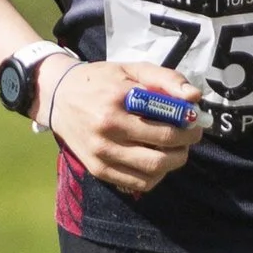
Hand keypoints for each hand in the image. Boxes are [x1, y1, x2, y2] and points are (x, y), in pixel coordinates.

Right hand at [46, 59, 204, 195]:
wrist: (58, 97)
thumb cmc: (101, 81)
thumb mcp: (131, 69)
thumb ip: (165, 79)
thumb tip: (194, 97)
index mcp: (118, 99)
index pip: (165, 119)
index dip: (187, 123)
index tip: (193, 120)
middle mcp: (108, 128)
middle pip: (162, 148)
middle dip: (185, 144)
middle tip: (191, 136)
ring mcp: (101, 152)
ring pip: (152, 169)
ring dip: (173, 162)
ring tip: (176, 150)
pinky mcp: (98, 169)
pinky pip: (137, 183)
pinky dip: (155, 176)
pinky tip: (157, 162)